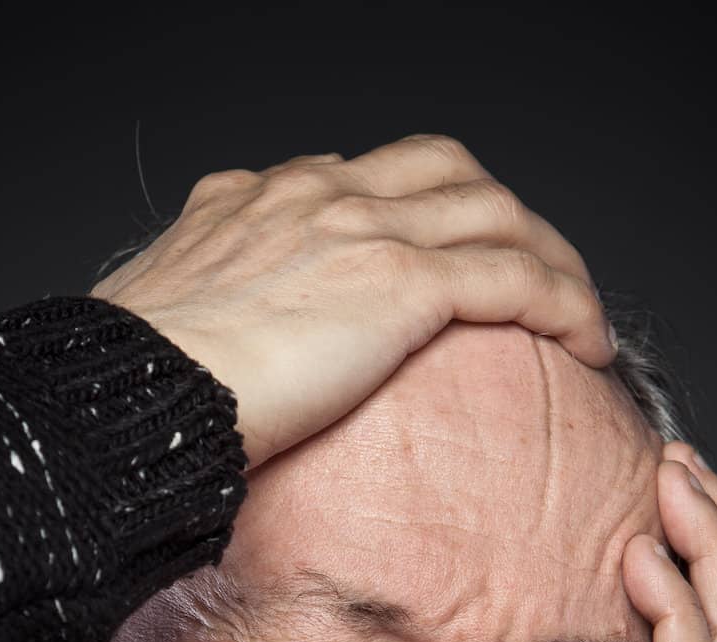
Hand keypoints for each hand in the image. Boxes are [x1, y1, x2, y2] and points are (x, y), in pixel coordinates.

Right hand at [90, 133, 615, 470]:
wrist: (132, 394)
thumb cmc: (136, 385)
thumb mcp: (169, 323)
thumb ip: (213, 311)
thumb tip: (222, 355)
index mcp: (260, 198)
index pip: (367, 177)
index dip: (424, 212)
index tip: (445, 263)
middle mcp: (318, 192)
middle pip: (445, 171)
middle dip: (500, 216)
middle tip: (532, 275)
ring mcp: (363, 227)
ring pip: (495, 212)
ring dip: (550, 259)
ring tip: (578, 314)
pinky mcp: (403, 281)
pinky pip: (515, 275)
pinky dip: (563, 302)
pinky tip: (585, 340)